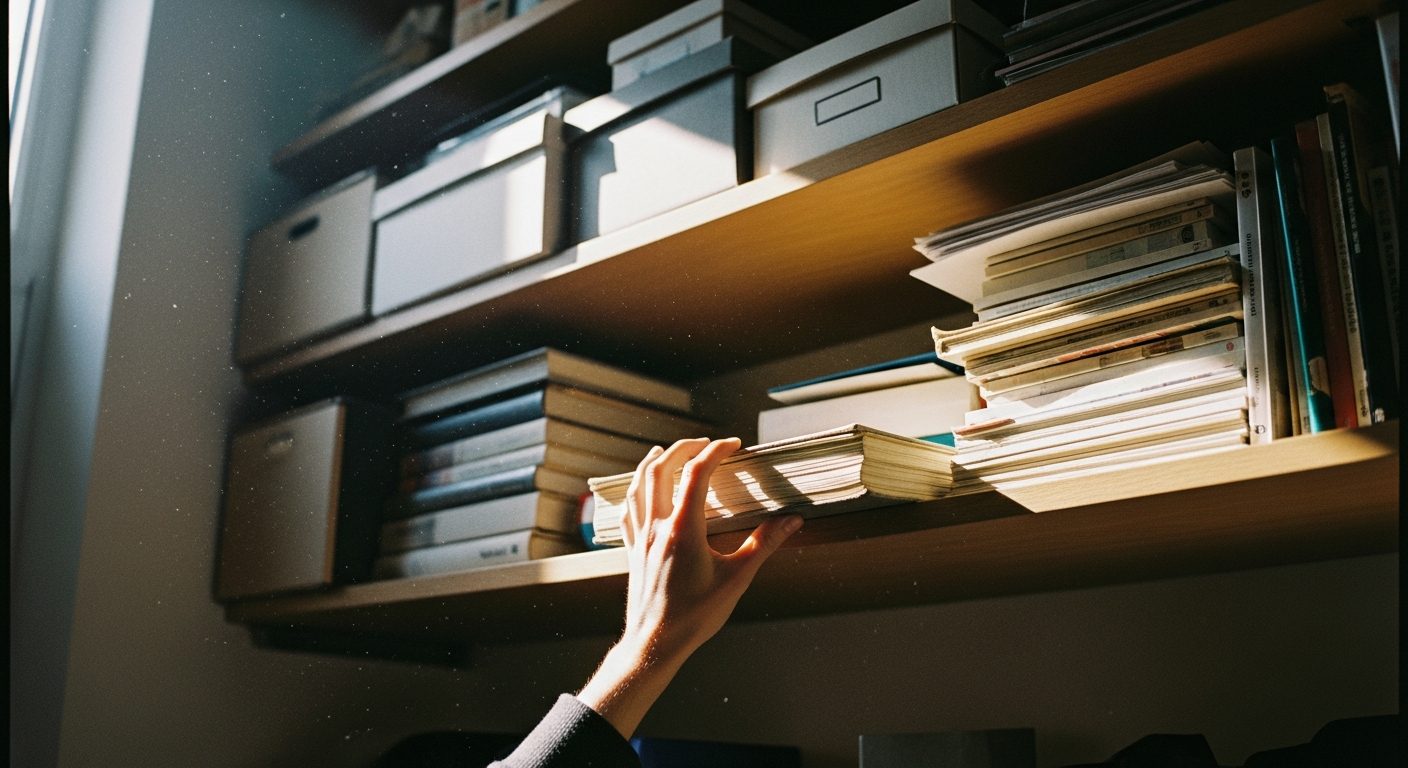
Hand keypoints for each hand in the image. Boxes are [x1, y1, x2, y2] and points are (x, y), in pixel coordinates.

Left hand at [576, 438, 802, 737]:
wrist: (655, 644)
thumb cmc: (695, 616)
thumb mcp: (736, 580)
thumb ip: (763, 545)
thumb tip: (791, 521)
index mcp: (684, 530)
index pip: (697, 474)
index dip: (716, 451)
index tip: (734, 444)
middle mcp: (657, 527)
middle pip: (662, 470)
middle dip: (684, 448)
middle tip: (705, 442)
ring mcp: (640, 538)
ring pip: (638, 486)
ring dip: (653, 463)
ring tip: (666, 452)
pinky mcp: (632, 551)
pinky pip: (627, 510)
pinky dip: (634, 491)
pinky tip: (640, 491)